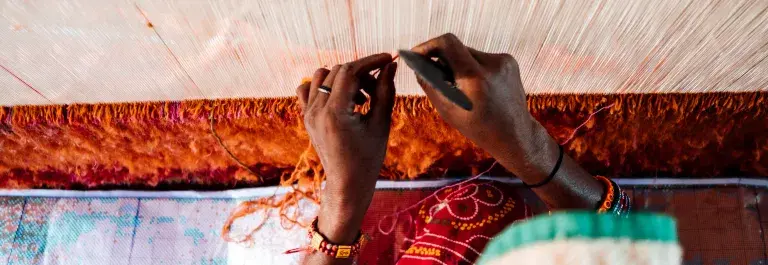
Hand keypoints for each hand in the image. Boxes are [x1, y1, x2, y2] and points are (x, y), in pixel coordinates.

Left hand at [296, 53, 396, 243]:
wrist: (347, 183)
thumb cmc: (368, 159)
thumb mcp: (381, 124)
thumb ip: (385, 91)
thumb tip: (390, 66)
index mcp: (334, 114)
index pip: (350, 71)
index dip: (370, 61)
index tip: (387, 59)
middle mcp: (316, 111)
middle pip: (338, 71)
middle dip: (361, 73)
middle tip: (377, 89)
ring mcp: (308, 114)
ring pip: (322, 76)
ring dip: (343, 78)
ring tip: (360, 97)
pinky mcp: (306, 117)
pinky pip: (308, 89)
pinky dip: (324, 86)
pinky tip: (341, 99)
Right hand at [411, 33, 555, 181]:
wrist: (515, 134)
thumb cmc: (480, 128)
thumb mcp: (449, 111)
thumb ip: (431, 85)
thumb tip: (417, 65)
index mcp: (476, 77)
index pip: (447, 43)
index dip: (428, 46)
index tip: (417, 55)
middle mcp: (492, 64)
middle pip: (456, 49)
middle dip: (442, 60)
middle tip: (437, 78)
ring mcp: (503, 60)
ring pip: (468, 53)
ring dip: (458, 65)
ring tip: (462, 89)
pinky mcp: (509, 61)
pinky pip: (481, 58)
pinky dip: (472, 68)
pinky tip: (478, 88)